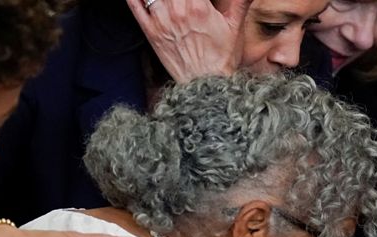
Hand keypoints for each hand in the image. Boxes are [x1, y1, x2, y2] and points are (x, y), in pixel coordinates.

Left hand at [126, 0, 253, 81]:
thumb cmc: (223, 59)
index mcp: (199, 8)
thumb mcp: (236, 27)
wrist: (206, 88)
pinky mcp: (150, 32)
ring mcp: (160, 21)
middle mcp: (176, 11)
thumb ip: (241, 2)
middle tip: (186, 1)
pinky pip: (135, 6)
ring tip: (173, 1)